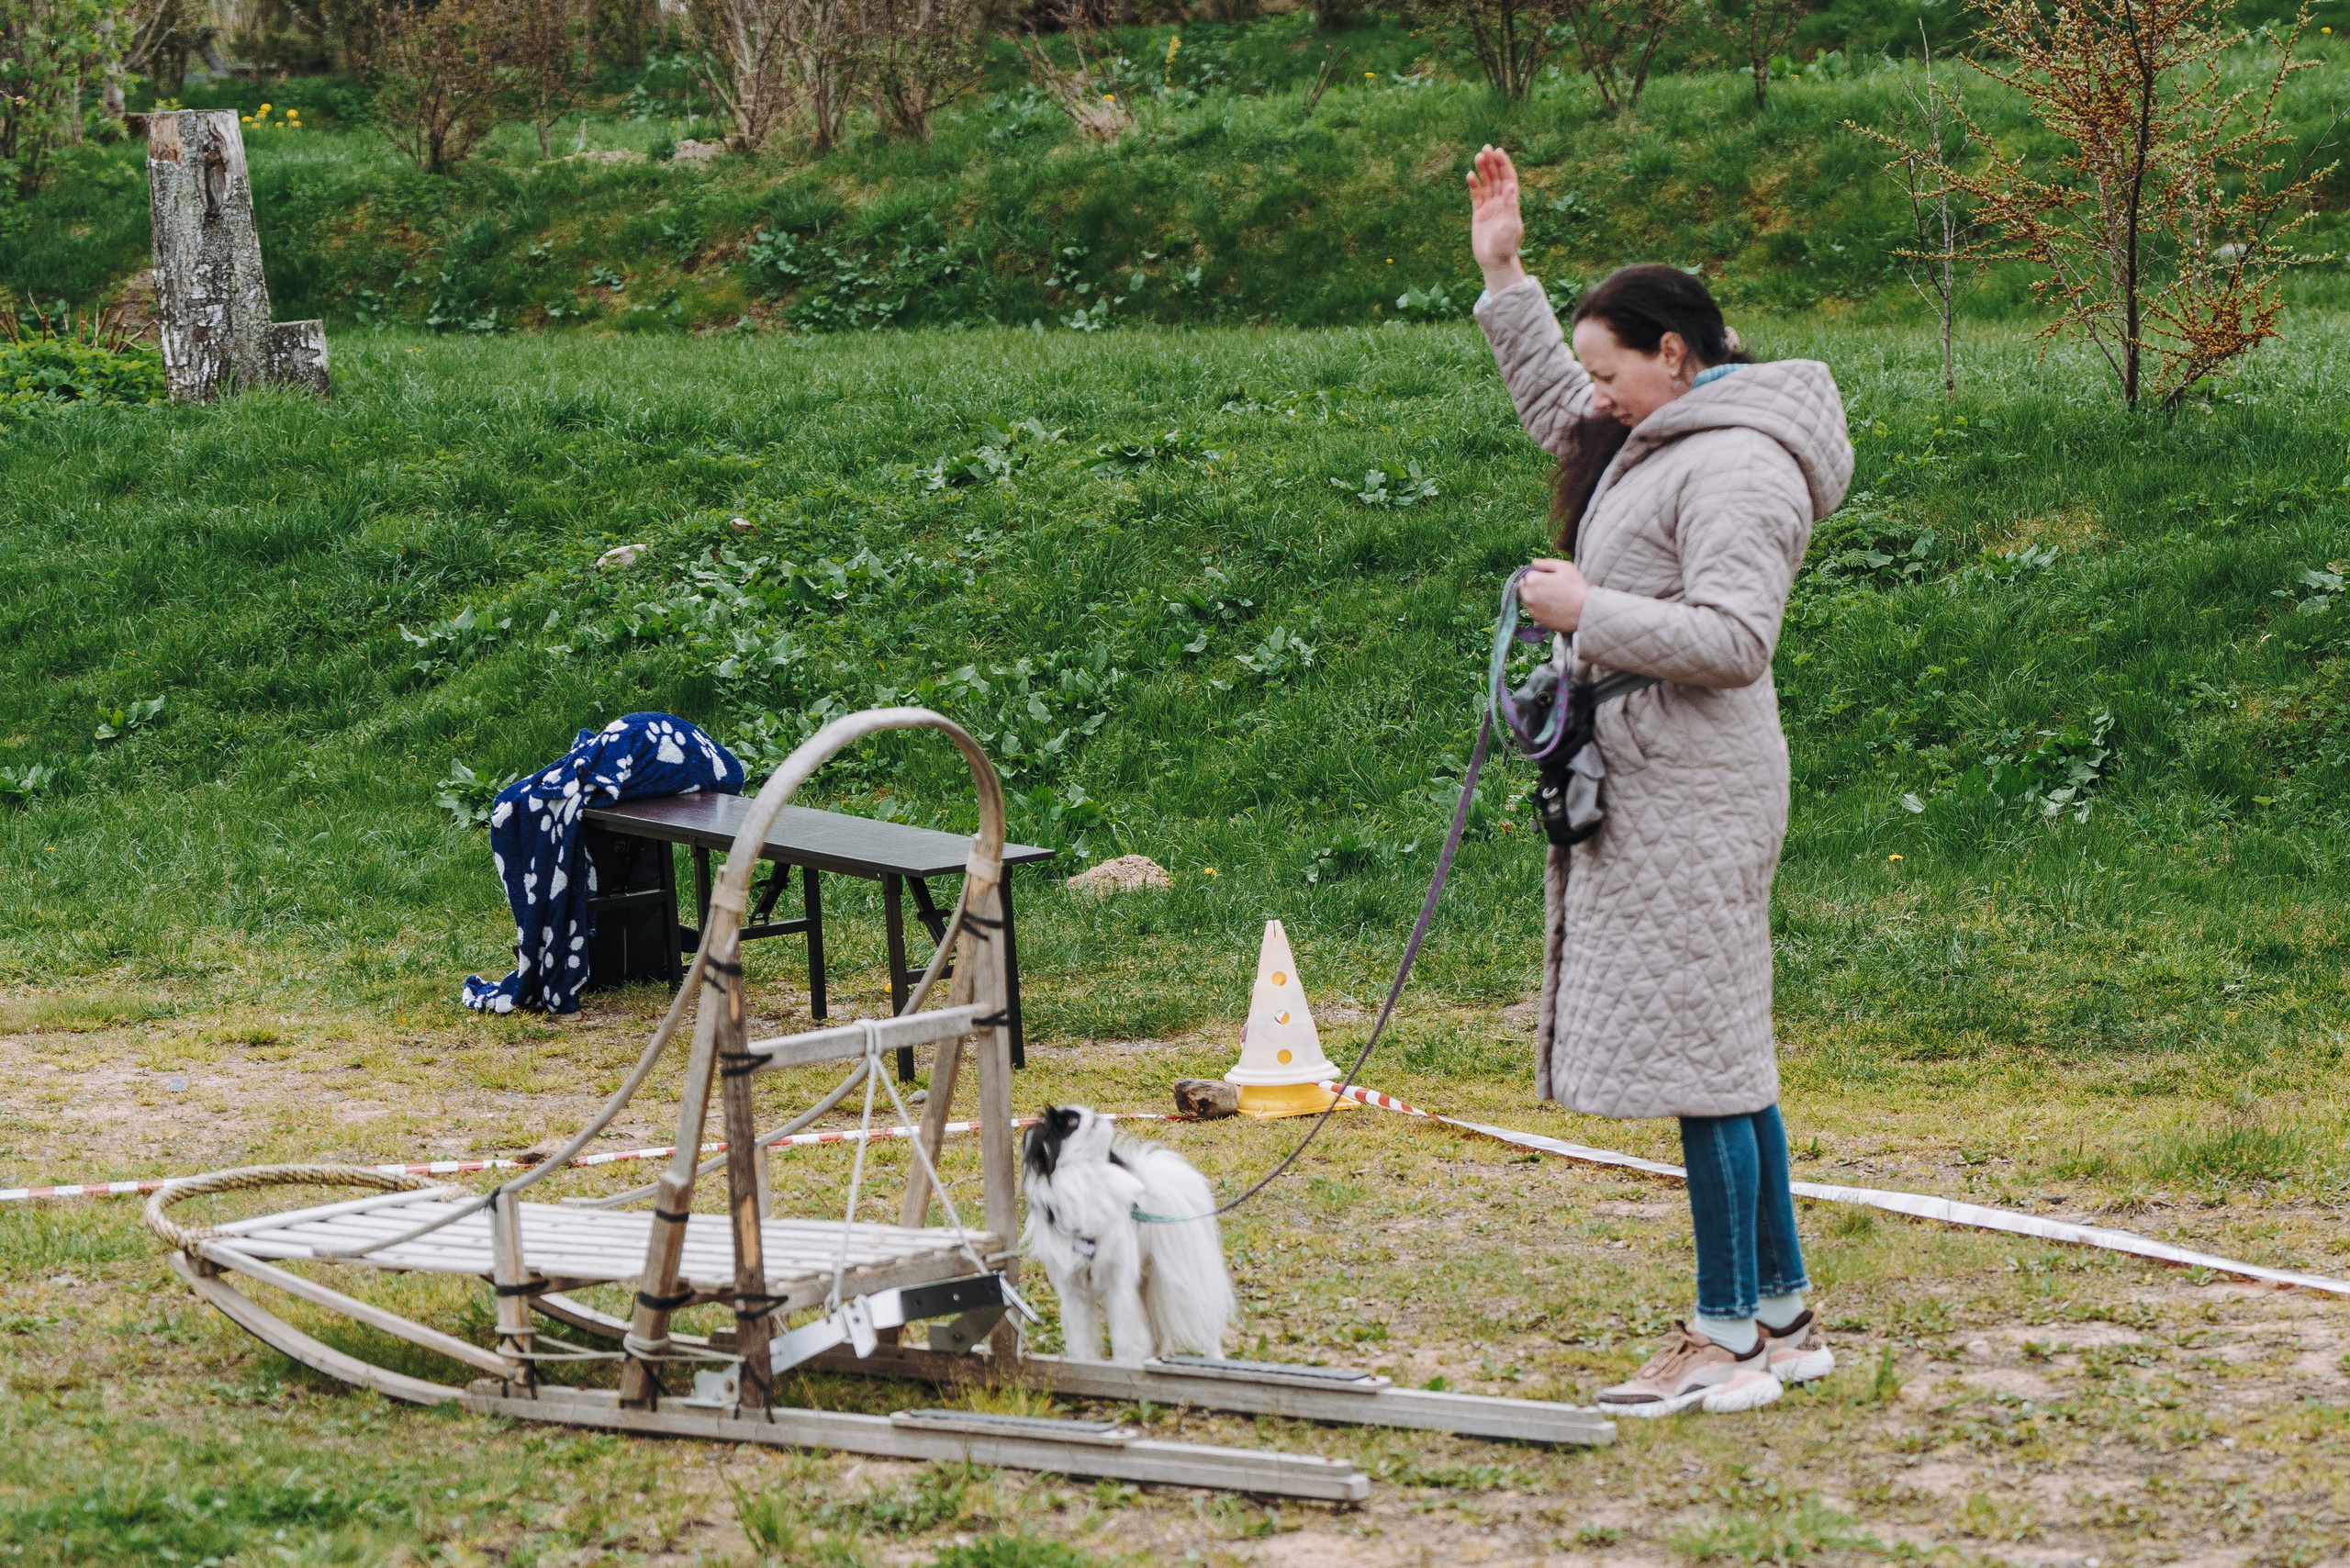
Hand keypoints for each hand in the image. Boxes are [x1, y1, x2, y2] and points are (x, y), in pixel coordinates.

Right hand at [1466, 144, 1526, 293]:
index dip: (1504, 164)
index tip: (1498, 152)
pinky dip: (1474, 185)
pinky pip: (1476, 196)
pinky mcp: (1479, 214)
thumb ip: (1509, 205)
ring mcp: (1490, 207)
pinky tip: (1470, 175)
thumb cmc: (1505, 246)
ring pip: (1486, 184)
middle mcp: (1501, 202)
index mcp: (1511, 203)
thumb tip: (1510, 186)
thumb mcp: (1509, 225)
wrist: (1495, 262)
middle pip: (1497, 177)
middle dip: (1492, 163)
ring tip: (1478, 157)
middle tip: (1486, 148)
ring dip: (1483, 170)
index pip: (1508, 178)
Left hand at [1518, 558, 1587, 632]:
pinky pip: (1533, 610)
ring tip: (1552, 597)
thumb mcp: (1565, 568)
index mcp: (1533, 580)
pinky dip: (1538, 607)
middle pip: (1524, 586)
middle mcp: (1527, 595)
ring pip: (1527, 599)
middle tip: (1549, 587)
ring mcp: (1531, 608)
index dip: (1538, 574)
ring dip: (1534, 596)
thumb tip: (1534, 562)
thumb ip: (1547, 563)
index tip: (1549, 578)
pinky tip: (1552, 606)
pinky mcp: (1536, 619)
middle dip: (1532, 585)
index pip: (1527, 574)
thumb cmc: (1577, 588)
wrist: (1584, 612)